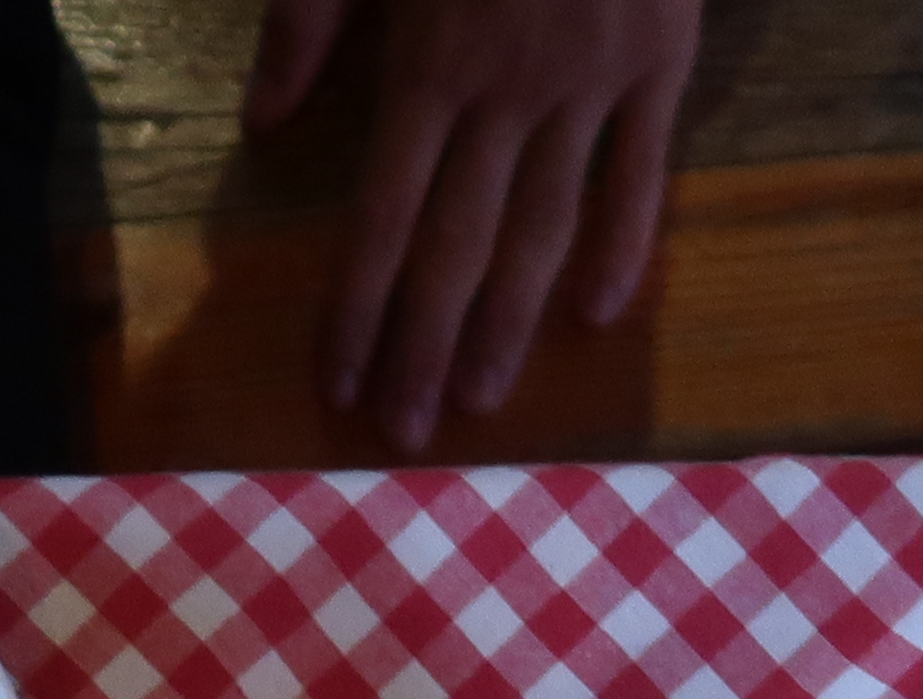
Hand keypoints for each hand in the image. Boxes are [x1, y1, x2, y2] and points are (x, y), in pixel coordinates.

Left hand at [246, 0, 694, 451]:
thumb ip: (310, 23)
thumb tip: (262, 126)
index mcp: (428, 64)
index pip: (380, 218)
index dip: (356, 309)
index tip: (338, 383)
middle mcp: (508, 93)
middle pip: (457, 246)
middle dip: (423, 346)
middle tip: (404, 434)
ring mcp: (592, 84)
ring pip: (544, 229)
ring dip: (508, 323)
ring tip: (480, 400)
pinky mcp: (660, 64)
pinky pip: (642, 173)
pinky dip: (624, 245)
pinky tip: (596, 315)